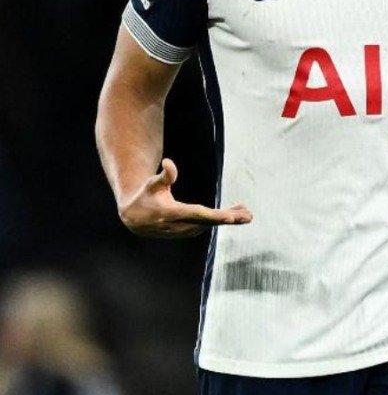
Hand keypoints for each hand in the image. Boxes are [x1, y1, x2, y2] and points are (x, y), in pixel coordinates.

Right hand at [118, 158, 251, 237]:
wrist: (133, 217)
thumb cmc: (144, 196)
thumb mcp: (152, 184)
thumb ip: (164, 175)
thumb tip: (168, 162)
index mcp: (172, 213)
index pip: (197, 215)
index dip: (215, 216)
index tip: (231, 217)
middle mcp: (179, 225)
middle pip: (209, 222)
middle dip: (229, 219)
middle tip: (249, 216)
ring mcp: (183, 231)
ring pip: (210, 225)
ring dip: (228, 219)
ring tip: (246, 212)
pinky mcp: (186, 232)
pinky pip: (207, 227)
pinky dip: (220, 221)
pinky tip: (233, 214)